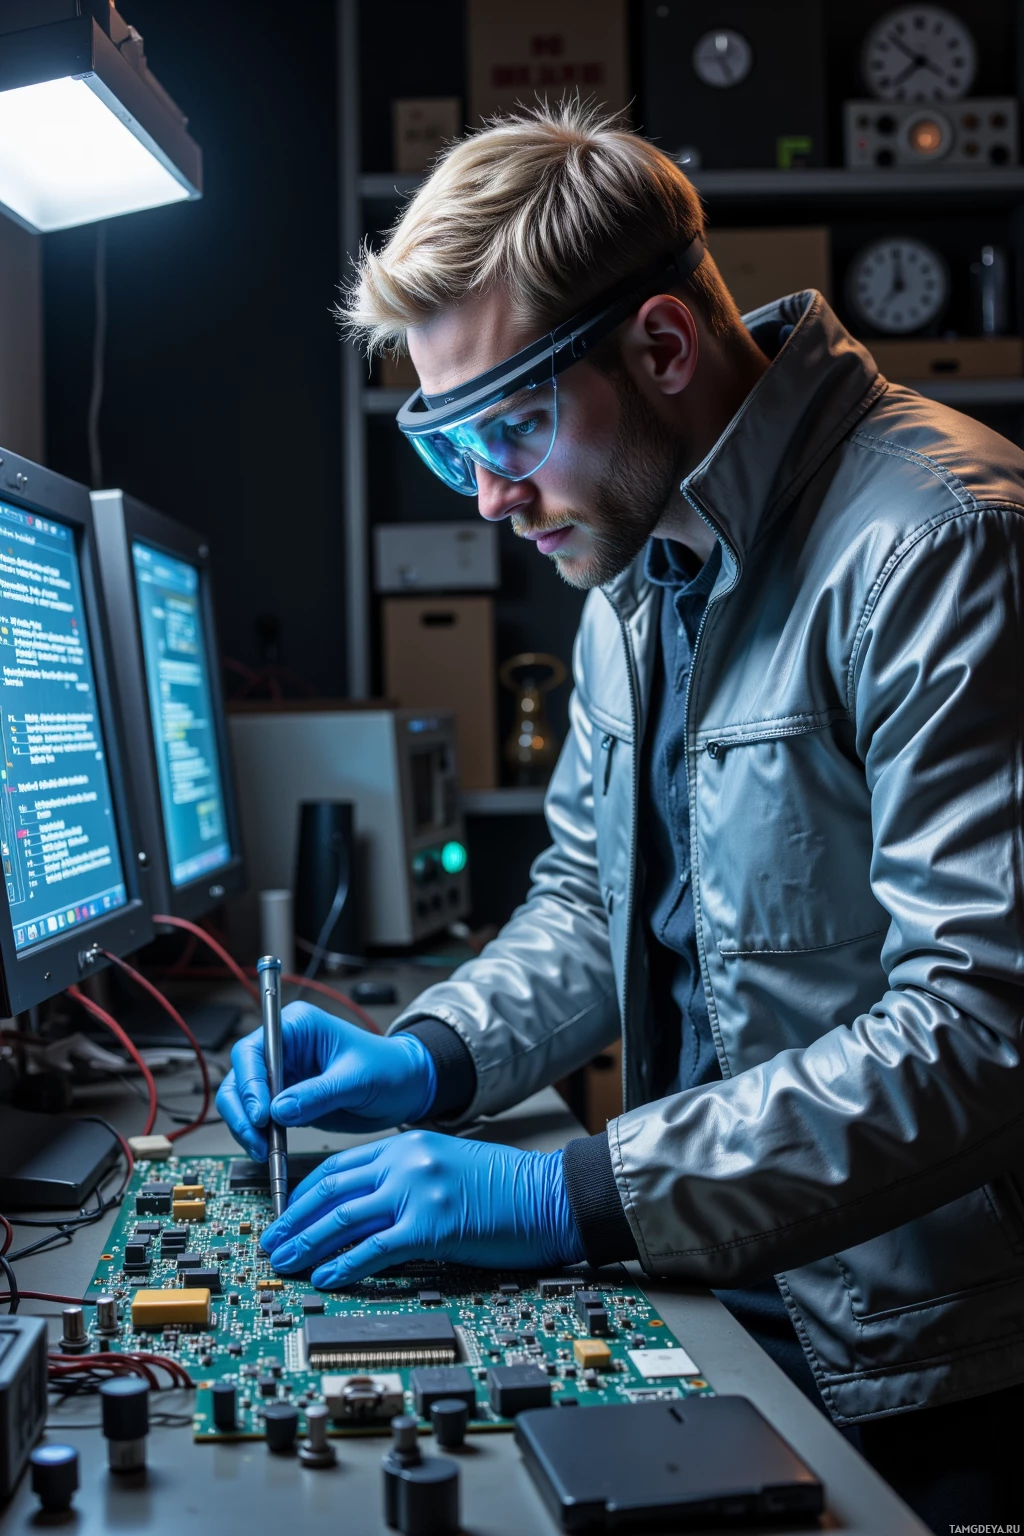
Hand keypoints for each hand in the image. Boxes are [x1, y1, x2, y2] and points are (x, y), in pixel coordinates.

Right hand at [215, 1002, 437, 1159]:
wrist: (406, 1088)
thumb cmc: (389, 1069)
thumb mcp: (357, 1079)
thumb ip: (318, 1094)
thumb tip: (279, 1110)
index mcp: (298, 1026)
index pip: (256, 1048)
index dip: (250, 1080)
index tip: (260, 1112)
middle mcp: (285, 1048)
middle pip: (241, 1074)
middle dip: (242, 1109)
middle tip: (256, 1138)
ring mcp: (284, 1074)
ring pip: (243, 1098)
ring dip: (245, 1126)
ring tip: (263, 1149)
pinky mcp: (287, 1099)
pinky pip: (259, 1118)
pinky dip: (258, 1135)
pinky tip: (268, 1149)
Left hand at [260, 1130, 585, 1286]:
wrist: (549, 1195)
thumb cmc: (504, 1188)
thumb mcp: (445, 1166)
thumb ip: (404, 1179)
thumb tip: (362, 1214)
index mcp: (406, 1144)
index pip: (337, 1167)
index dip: (303, 1196)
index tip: (284, 1217)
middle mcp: (406, 1161)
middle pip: (330, 1191)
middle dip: (293, 1221)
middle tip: (270, 1243)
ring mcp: (418, 1191)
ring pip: (343, 1219)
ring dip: (307, 1244)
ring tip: (285, 1264)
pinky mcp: (433, 1226)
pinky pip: (374, 1248)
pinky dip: (344, 1265)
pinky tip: (326, 1277)